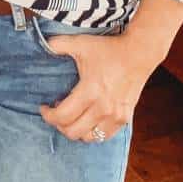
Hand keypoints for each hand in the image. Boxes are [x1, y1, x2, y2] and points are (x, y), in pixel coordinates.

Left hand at [39, 30, 160, 142]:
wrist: (138, 53)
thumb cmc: (109, 49)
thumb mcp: (81, 43)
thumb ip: (59, 44)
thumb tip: (44, 44)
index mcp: (90, 91)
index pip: (63, 116)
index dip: (48, 115)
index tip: (44, 108)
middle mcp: (103, 107)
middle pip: (73, 131)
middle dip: (59, 125)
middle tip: (56, 113)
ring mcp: (115, 115)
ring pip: (89, 138)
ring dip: (76, 131)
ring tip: (72, 118)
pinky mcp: (125, 118)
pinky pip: (105, 136)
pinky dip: (93, 133)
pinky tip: (88, 121)